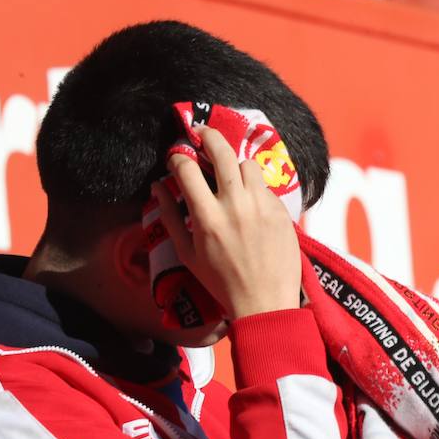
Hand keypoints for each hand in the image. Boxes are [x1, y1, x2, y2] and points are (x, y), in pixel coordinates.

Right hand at [158, 127, 302, 317]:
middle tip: (202, 135)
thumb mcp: (186, 254)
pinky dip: (254, 188)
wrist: (264, 302)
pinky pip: (265, 186)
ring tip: (229, 177)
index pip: (187, 168)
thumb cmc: (220, 282)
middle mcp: (235, 205)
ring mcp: (261, 206)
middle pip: (221, 150)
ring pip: (246, 164)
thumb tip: (157, 187)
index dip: (178, 156)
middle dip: (208, 136)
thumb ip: (170, 216)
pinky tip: (249, 203)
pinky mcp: (281, 211)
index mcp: (207, 217)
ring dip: (234, 165)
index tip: (177, 157)